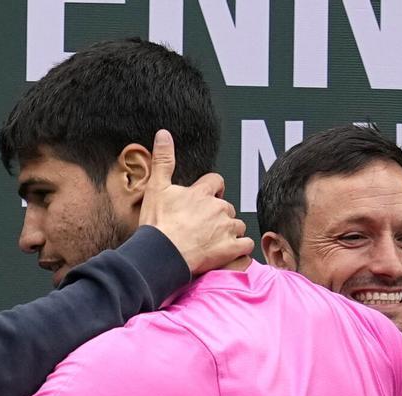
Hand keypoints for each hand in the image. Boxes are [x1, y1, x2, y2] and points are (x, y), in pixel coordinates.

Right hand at [139, 129, 253, 274]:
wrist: (160, 255)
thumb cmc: (157, 225)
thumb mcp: (155, 188)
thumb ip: (163, 160)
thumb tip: (163, 134)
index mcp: (201, 193)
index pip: (217, 182)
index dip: (212, 190)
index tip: (206, 199)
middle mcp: (218, 208)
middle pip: (228, 207)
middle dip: (220, 215)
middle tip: (205, 227)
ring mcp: (226, 229)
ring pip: (238, 225)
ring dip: (230, 232)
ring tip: (214, 241)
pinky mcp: (230, 249)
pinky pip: (246, 246)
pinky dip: (240, 250)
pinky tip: (229, 253)